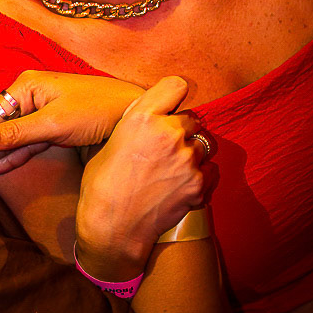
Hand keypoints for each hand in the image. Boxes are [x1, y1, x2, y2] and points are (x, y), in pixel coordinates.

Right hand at [0, 69, 144, 172]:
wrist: (133, 111)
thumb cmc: (96, 110)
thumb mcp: (53, 124)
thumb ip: (14, 135)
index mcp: (26, 86)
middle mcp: (29, 95)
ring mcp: (41, 111)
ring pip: (9, 136)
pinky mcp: (52, 126)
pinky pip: (25, 142)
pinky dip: (11, 155)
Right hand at [76, 77, 210, 276]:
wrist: (113, 226)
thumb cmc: (102, 183)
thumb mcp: (111, 141)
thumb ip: (136, 123)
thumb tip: (149, 113)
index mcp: (142, 118)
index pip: (176, 85)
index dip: (174, 95)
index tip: (170, 105)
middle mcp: (169, 133)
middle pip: (191, 118)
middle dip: (181, 130)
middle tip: (165, 147)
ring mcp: (187, 160)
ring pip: (202, 145)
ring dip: (191, 153)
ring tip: (171, 169)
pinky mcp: (199, 184)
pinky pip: (210, 170)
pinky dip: (199, 176)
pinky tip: (179, 185)